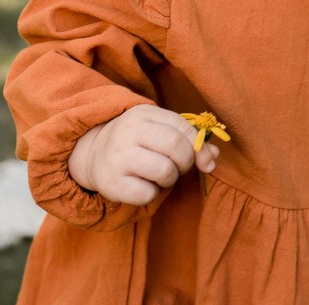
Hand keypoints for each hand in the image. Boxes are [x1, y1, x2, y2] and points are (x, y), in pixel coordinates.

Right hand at [67, 104, 220, 205]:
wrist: (93, 155)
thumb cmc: (136, 143)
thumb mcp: (159, 132)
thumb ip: (188, 140)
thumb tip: (214, 156)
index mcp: (143, 114)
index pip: (183, 128)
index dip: (200, 147)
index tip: (205, 160)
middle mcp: (129, 131)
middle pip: (176, 148)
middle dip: (186, 163)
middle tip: (177, 168)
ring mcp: (118, 156)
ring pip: (165, 171)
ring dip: (169, 179)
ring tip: (158, 176)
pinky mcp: (112, 182)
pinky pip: (148, 194)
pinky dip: (152, 194)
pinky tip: (141, 185)